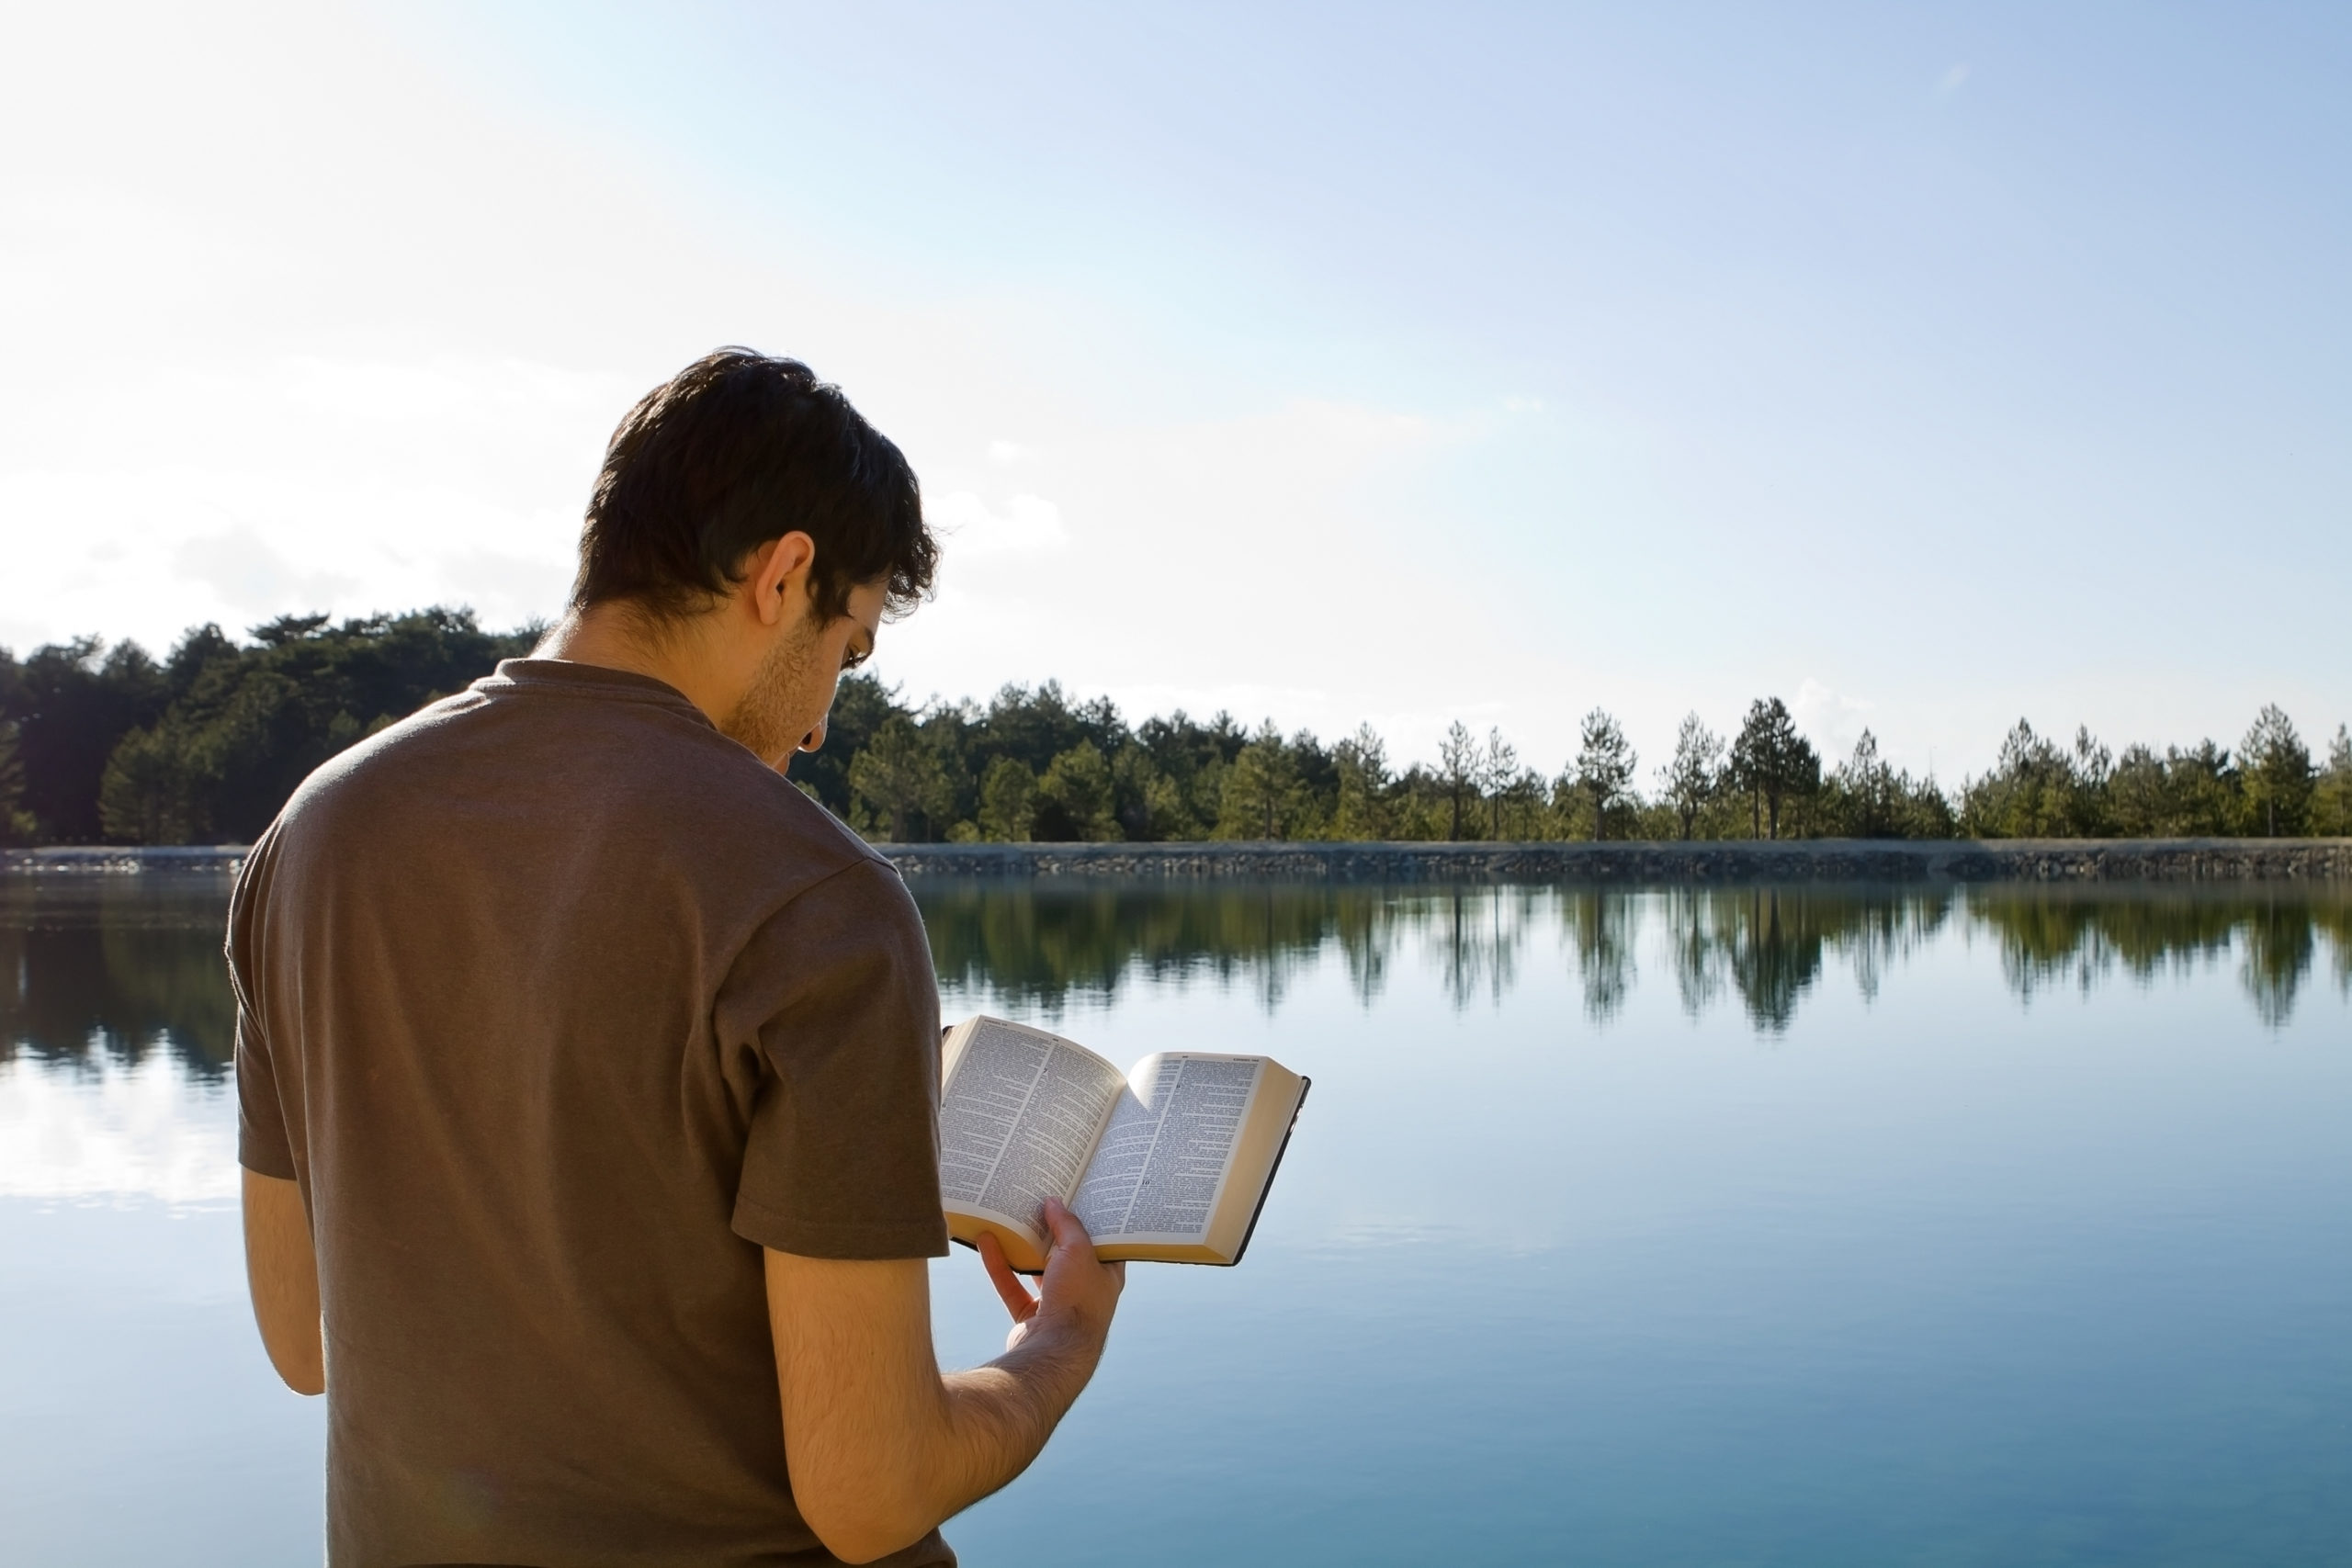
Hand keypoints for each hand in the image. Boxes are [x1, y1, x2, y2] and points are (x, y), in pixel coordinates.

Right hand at [978, 1197, 1124, 1354]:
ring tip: (1011, 1218)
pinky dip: (999, 1266)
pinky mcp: (1031, 1320)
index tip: (1078, 1196)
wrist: (1054, 1353)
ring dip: (1023, 1248)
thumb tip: (1054, 1202)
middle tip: (1040, 1201)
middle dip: (1053, 1231)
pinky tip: (986, 1242)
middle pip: (1067, 1254)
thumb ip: (1067, 1225)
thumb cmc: (1077, 1300)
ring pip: (1038, 1271)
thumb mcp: (1078, 1251)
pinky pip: (1012, 1287)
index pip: (1103, 1241)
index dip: (1092, 1219)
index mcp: (1107, 1275)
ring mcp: (1058, 1306)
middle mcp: (1085, 1291)